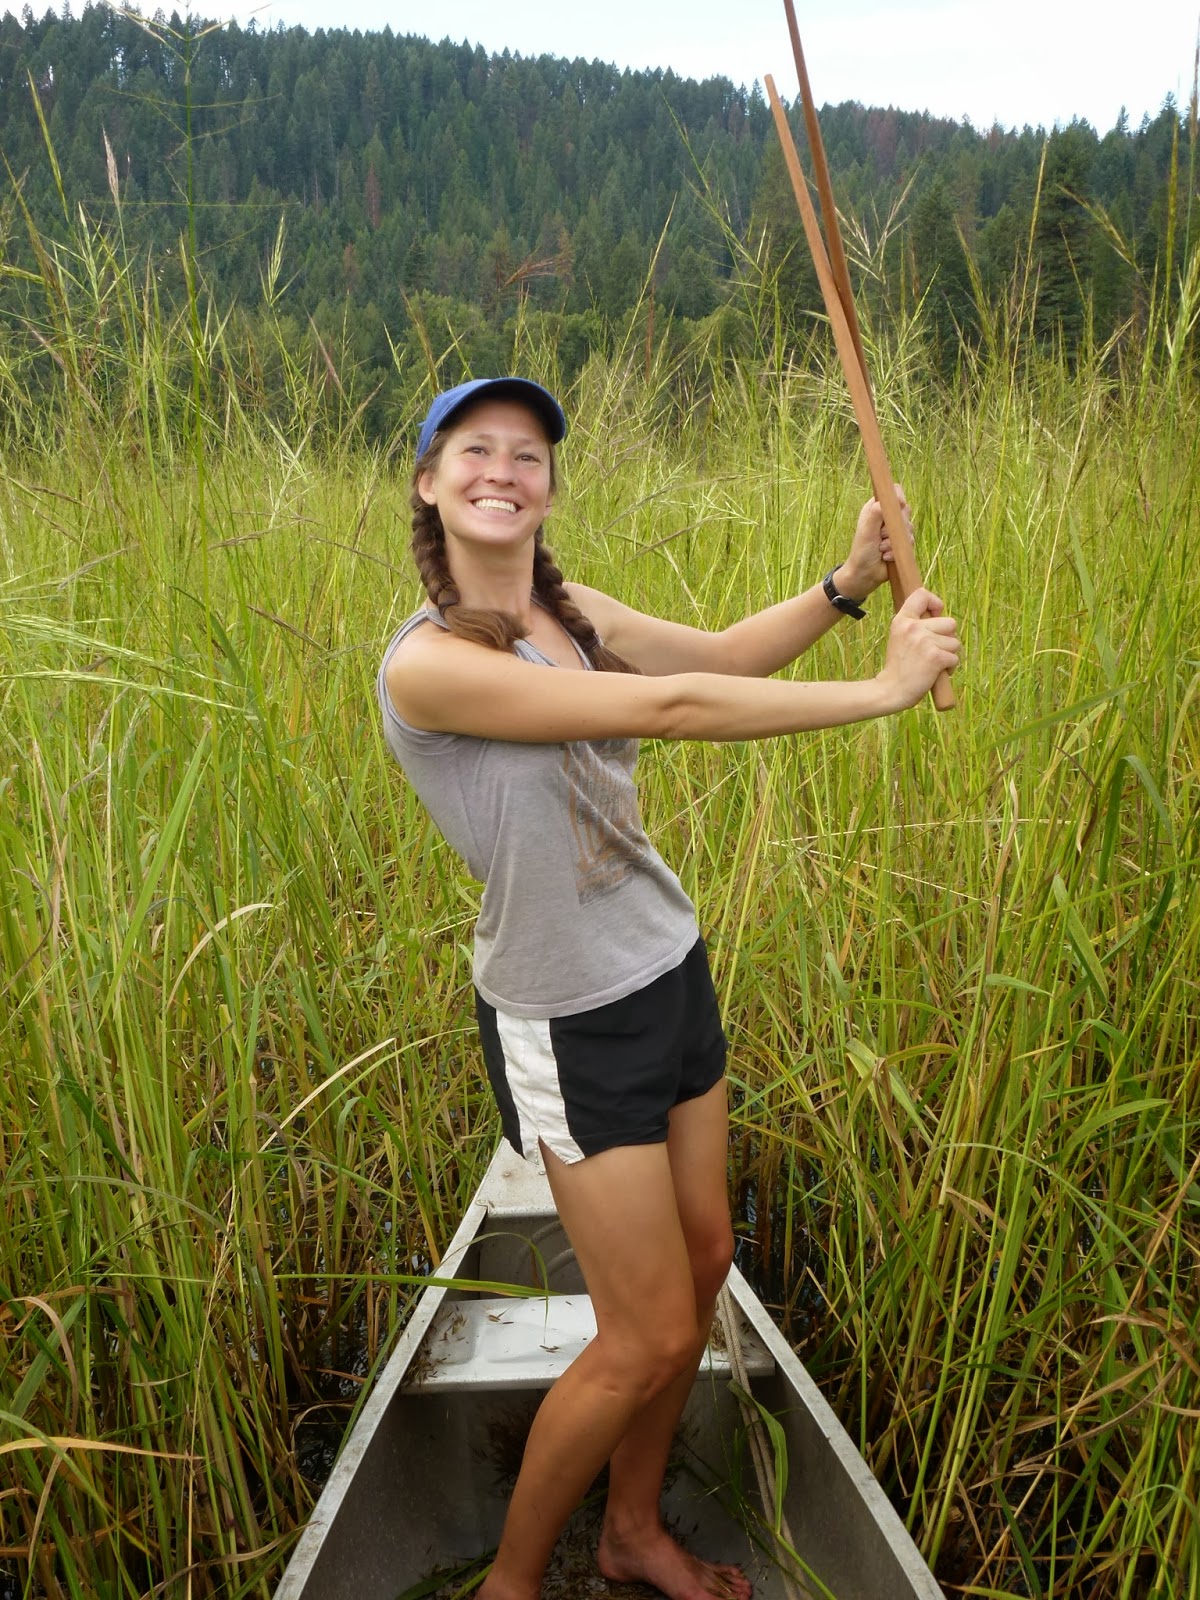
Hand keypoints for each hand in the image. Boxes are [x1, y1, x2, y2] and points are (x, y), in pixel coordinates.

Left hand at [836, 485, 914, 600]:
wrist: (864, 575)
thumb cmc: (861, 552)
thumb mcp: (866, 532)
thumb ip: (875, 515)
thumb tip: (885, 500)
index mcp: (876, 508)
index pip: (894, 492)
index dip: (898, 498)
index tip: (899, 506)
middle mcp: (887, 517)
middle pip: (905, 510)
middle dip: (896, 526)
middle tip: (881, 536)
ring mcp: (895, 530)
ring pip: (909, 527)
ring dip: (895, 541)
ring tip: (882, 549)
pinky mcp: (902, 542)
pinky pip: (910, 542)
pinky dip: (898, 550)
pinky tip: (887, 557)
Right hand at [877, 588, 960, 709]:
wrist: (891, 690)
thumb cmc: (898, 666)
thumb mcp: (899, 636)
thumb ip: (915, 623)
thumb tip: (938, 614)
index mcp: (902, 620)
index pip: (922, 594)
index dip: (935, 603)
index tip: (935, 615)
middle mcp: (914, 627)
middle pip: (950, 622)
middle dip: (947, 638)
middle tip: (933, 650)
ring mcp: (925, 642)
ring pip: (955, 642)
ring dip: (949, 655)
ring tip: (933, 663)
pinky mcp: (936, 657)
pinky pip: (955, 658)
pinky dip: (950, 668)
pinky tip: (936, 673)